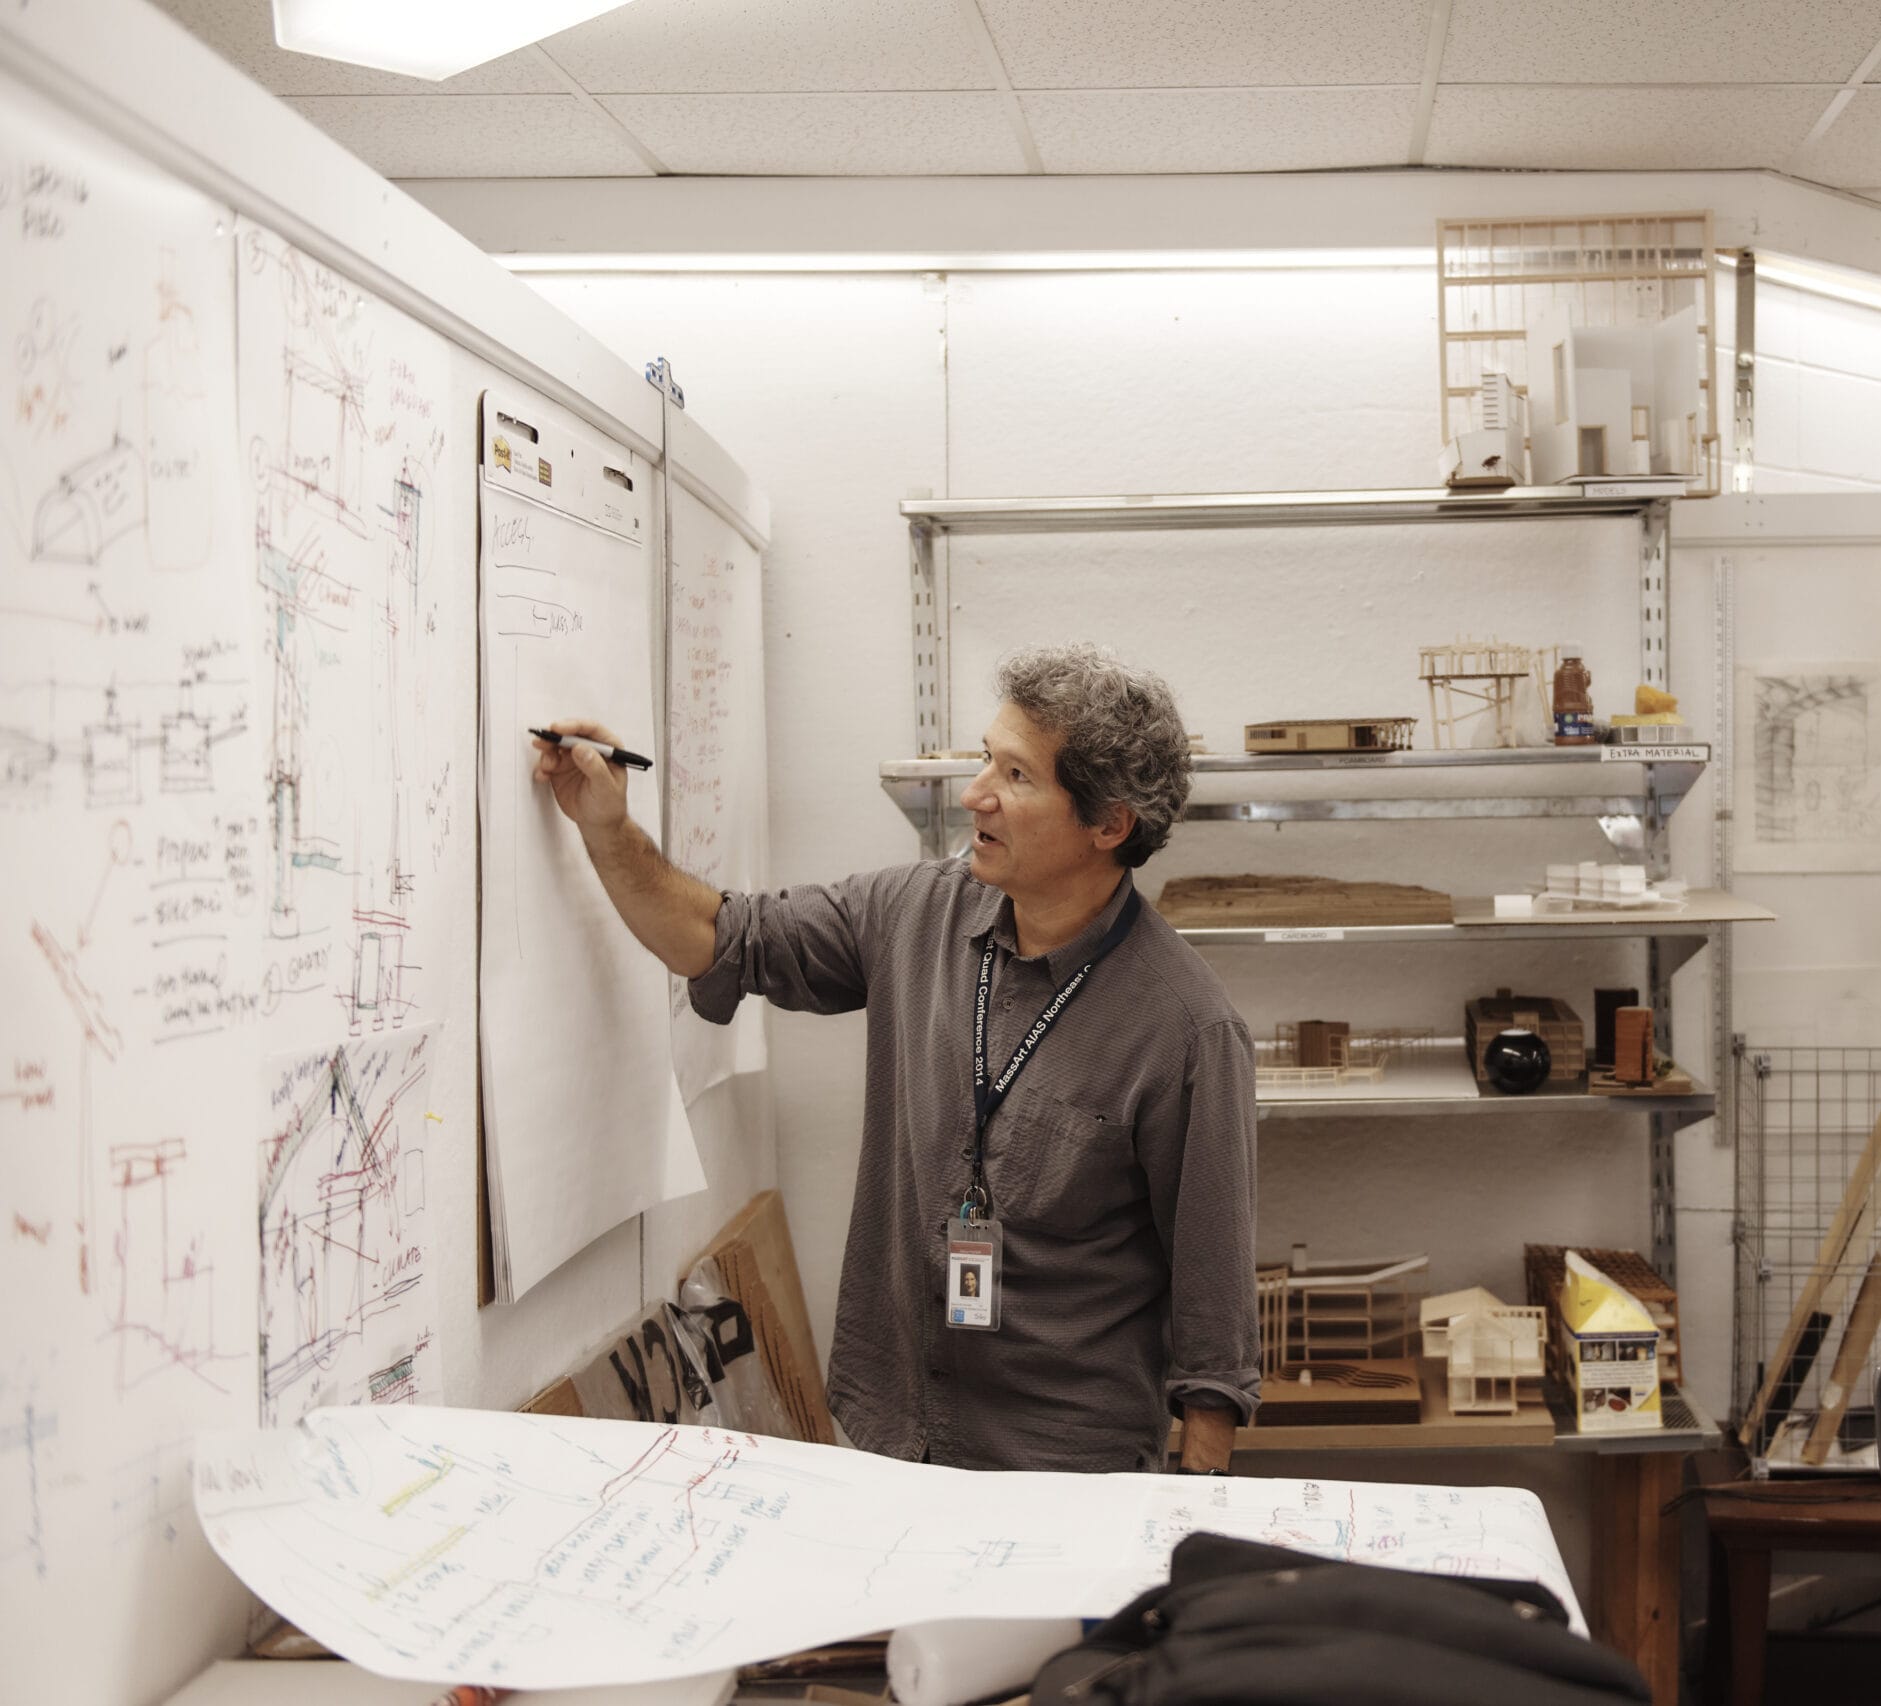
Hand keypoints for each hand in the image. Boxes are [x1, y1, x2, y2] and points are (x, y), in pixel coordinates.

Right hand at [532, 718, 629, 835]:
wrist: (598, 822)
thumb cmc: (609, 804)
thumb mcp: (606, 787)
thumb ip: (595, 767)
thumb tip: (580, 748)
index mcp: (608, 748)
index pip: (591, 730)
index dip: (574, 726)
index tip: (558, 728)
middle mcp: (590, 749)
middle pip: (570, 734)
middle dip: (554, 737)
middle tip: (542, 741)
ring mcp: (573, 759)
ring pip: (556, 747)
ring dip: (547, 753)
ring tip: (546, 767)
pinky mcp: (560, 769)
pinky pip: (548, 762)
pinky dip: (542, 768)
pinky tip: (542, 776)